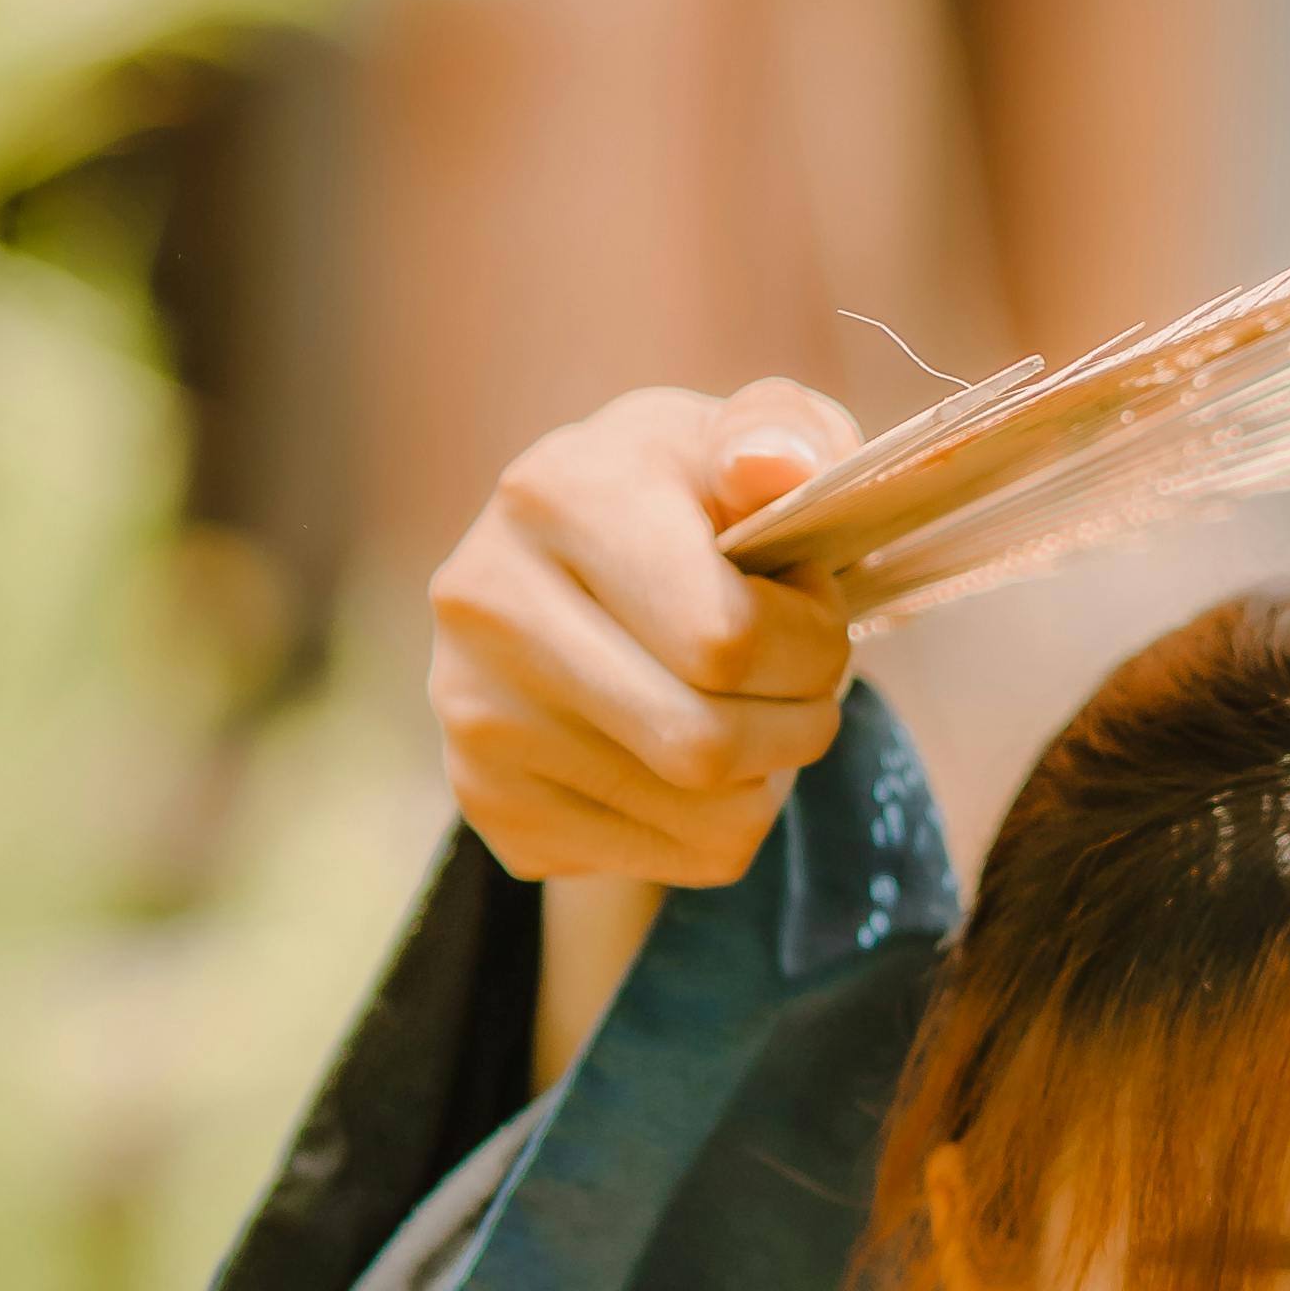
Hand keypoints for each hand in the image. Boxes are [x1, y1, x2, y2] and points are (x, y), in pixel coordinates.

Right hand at [428, 383, 858, 894]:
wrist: (565, 568)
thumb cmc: (683, 498)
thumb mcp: (740, 436)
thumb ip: (781, 429)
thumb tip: (776, 467)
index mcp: (553, 495)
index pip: (726, 639)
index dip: (812, 644)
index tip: (814, 608)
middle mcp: (487, 608)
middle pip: (706, 747)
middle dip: (802, 722)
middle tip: (809, 682)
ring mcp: (475, 717)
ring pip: (705, 818)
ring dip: (773, 777)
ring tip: (759, 710)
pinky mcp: (490, 803)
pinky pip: (672, 861)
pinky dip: (723, 820)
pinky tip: (697, 752)